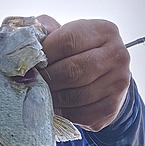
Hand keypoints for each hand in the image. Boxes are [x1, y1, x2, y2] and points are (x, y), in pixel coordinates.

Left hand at [37, 15, 130, 130]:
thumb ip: (47, 32)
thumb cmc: (79, 54)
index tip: (30, 63)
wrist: (105, 79)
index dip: (44, 54)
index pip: (68, 41)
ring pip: (75, 95)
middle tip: (32, 82)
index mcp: (105, 31)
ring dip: (53, 98)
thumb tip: (27, 41)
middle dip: (47, 79)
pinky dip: (63, 113)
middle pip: (72, 70)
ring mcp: (117, 83)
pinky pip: (80, 114)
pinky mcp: (111, 108)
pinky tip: (55, 107)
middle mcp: (117, 56)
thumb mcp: (67, 35)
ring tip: (40, 95)